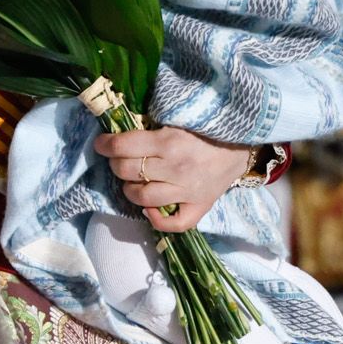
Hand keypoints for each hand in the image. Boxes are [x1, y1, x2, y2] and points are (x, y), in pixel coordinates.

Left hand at [94, 127, 252, 231]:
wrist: (241, 145)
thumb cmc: (206, 129)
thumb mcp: (178, 120)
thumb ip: (152, 127)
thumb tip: (120, 133)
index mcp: (169, 140)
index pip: (124, 146)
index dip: (106, 145)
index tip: (101, 144)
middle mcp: (176, 167)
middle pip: (128, 171)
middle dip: (116, 165)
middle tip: (119, 160)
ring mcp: (188, 190)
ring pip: (143, 197)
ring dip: (130, 189)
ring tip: (132, 182)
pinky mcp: (199, 207)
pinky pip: (173, 223)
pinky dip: (156, 219)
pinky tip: (150, 209)